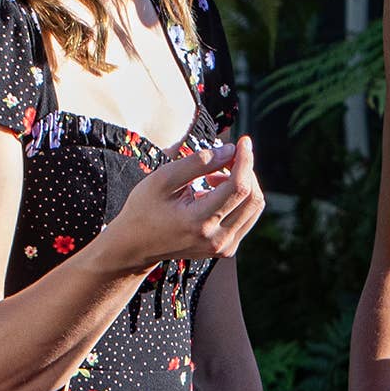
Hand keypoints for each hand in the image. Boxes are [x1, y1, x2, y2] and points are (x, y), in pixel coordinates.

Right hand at [95, 136, 265, 271]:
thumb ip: (197, 163)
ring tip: (213, 177)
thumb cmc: (144, 209)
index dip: (245, 160)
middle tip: (223, 157)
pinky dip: (238, 199)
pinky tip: (215, 192)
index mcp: (198, 222)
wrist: (136, 246)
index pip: (238, 187)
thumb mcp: (163, 179)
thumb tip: (230, 150)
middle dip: (245, 170)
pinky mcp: (227, 249)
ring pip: (254, 207)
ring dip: (242, 184)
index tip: (243, 141)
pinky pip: (247, 217)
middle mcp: (216, 239)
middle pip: (252, 197)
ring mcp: (223, 247)